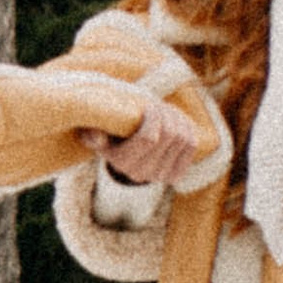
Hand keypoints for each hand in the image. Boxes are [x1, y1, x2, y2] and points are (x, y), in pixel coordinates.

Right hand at [78, 100, 202, 185]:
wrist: (123, 149)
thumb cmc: (109, 130)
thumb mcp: (93, 129)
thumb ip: (91, 132)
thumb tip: (98, 138)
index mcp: (121, 162)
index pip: (149, 139)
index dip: (154, 117)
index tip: (149, 105)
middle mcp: (140, 174)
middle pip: (169, 137)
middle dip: (167, 115)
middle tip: (158, 105)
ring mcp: (160, 177)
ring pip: (182, 139)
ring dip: (177, 119)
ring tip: (165, 111)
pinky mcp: (175, 175)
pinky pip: (191, 146)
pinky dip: (187, 128)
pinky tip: (175, 121)